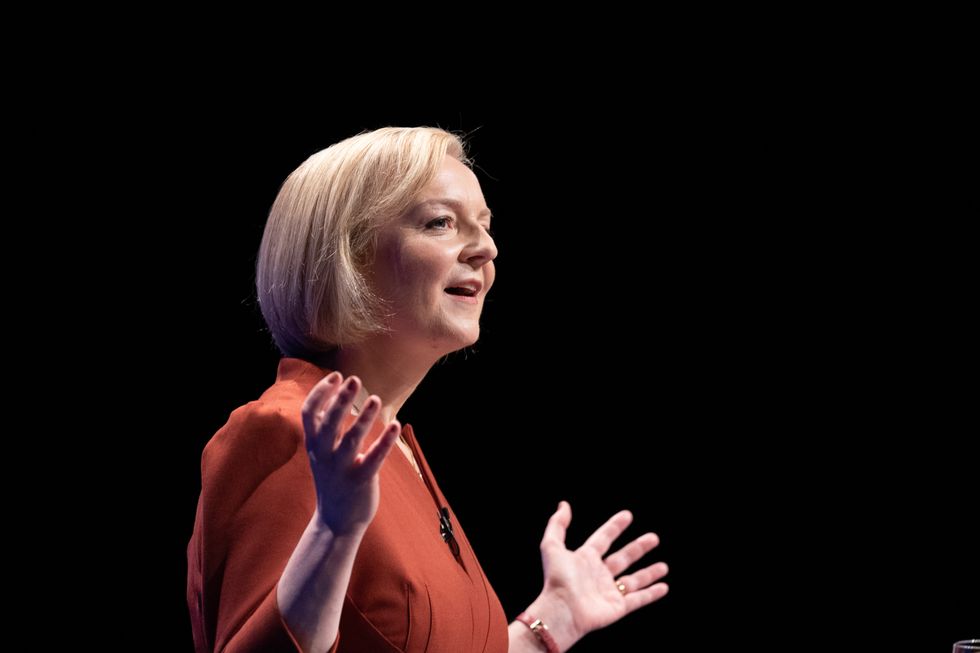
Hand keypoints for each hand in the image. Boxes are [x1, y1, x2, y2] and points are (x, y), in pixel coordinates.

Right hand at [301, 373, 400, 535]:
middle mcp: (324, 455)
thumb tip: (336, 394)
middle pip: (329, 422)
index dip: (321, 392)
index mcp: (314, 445)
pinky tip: (395, 424)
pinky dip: (385, 441)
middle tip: (354, 379)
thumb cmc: (333, 479)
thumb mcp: (321, 453)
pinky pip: (374, 458)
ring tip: (376, 399)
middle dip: (341, 399)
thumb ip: (325, 428)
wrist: (336, 522)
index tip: (336, 376)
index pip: (309, 412)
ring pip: (351, 440)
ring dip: (363, 417)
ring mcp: (341, 469)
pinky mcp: (361, 481)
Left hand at [533, 501, 668, 645]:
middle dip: (638, 548)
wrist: (562, 610)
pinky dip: (651, 594)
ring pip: (633, 580)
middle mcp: (598, 574)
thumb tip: (564, 505)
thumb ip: (557, 524)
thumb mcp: (552, 546)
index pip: (603, 539)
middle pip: (623, 558)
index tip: (627, 515)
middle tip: (654, 538)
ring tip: (664, 566)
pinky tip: (664, 587)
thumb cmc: (556, 579)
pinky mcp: (617, 608)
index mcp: (585, 559)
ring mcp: (609, 591)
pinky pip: (638, 599)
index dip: (614, 527)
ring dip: (649, 573)